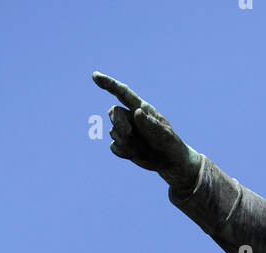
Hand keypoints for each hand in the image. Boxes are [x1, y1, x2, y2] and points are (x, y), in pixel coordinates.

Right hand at [92, 72, 200, 192]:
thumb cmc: (170, 144)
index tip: (95, 76)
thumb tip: (137, 113)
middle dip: (117, 122)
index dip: (109, 83)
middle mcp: (131, 117)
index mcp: (141, 108)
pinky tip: (136, 154)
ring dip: (125, 142)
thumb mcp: (165, 135)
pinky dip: (124, 152)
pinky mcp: (123, 145)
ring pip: (113, 132)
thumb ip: (151, 125)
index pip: (123, 93)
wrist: (171, 162)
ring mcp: (126, 131)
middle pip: (113, 112)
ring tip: (142, 149)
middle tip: (127, 132)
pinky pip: (114, 147)